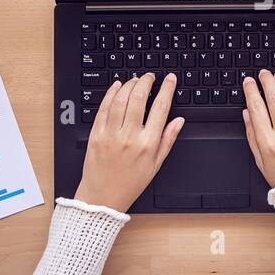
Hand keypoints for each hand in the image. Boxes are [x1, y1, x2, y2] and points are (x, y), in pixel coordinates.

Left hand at [74, 73, 184, 211]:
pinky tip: (117, 87)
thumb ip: (167, 140)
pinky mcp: (96, 134)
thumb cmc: (130, 183)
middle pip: (139, 98)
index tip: (169, 79)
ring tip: (135, 80)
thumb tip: (179, 121)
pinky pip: (103, 108)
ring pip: (121, 99)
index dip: (166, 89)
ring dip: (129, 84)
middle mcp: (129, 137)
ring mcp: (110, 134)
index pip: (161, 108)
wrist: (102, 197)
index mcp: (147, 144)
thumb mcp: (155, 164)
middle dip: (146, 81)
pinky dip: (111, 93)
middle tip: (150, 76)